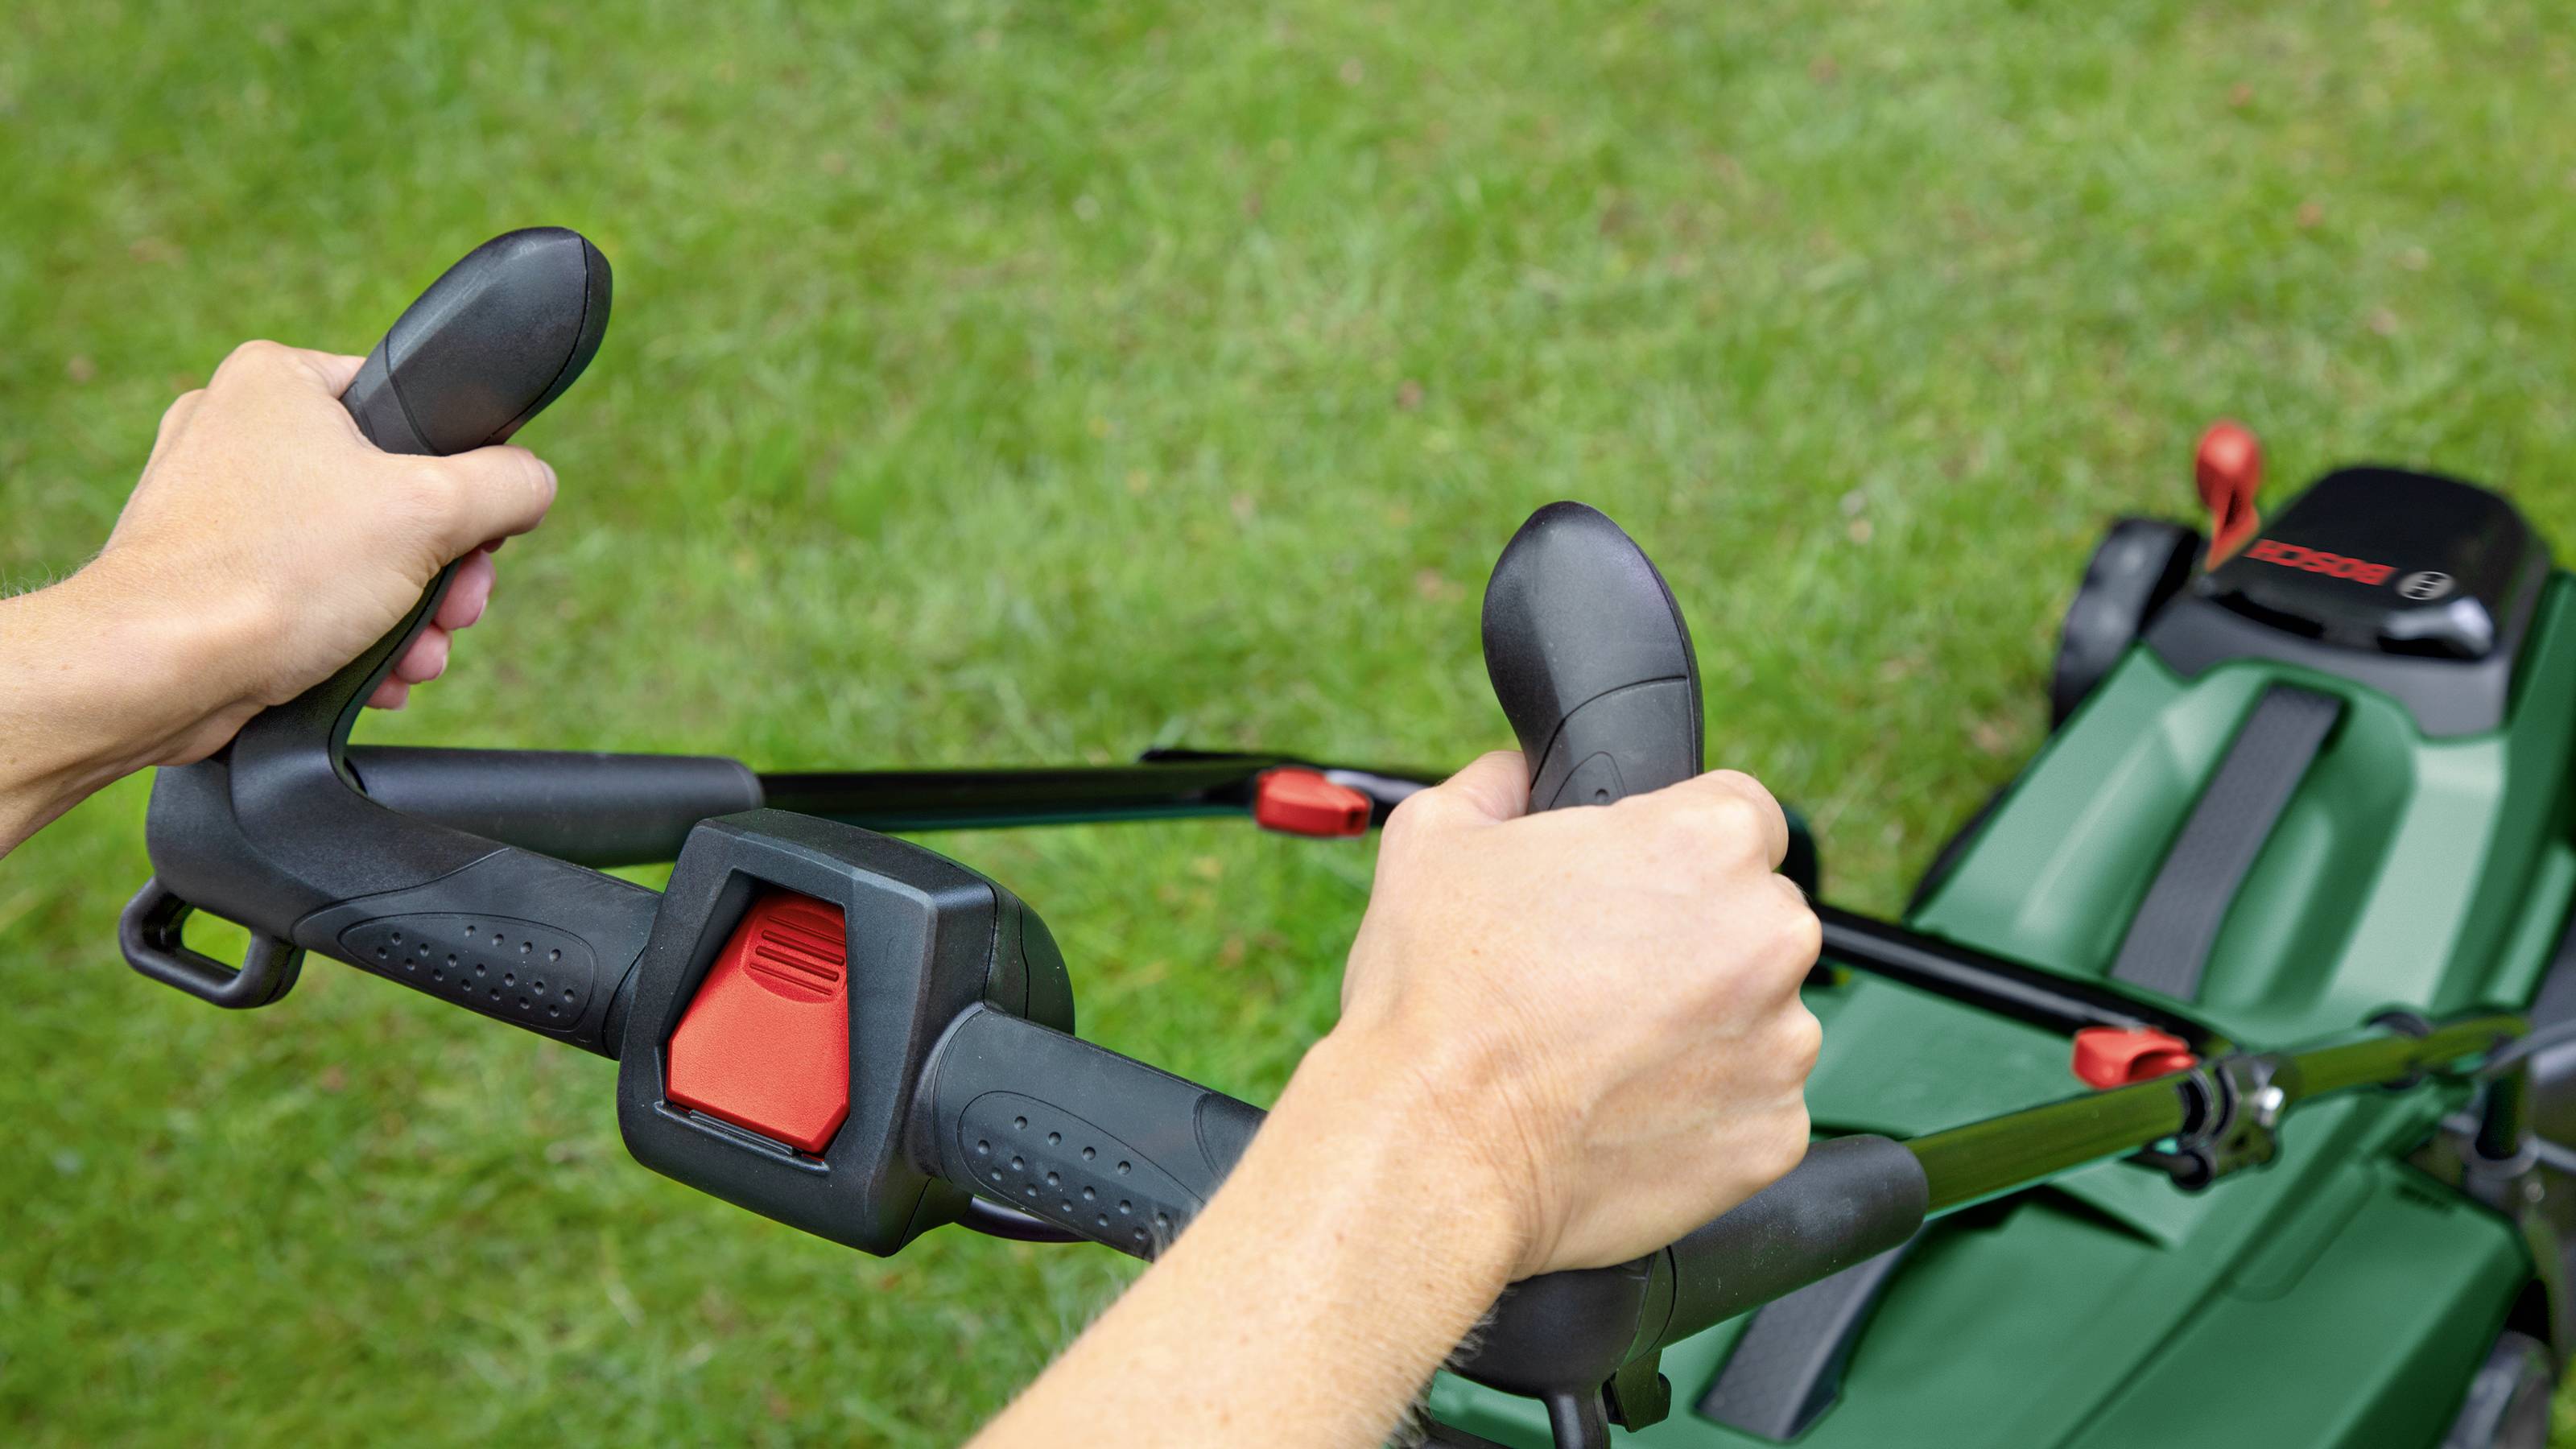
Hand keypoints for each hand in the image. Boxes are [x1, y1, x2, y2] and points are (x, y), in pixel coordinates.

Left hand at [92, 338, 556, 756]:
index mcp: (278, 379)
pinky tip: (375, 674)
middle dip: (440, 570)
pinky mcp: (207, 572)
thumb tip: (533, 482)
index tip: (477, 534)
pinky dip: (351, 634)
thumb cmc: (275, 573)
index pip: (409, 407)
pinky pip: (308, 592)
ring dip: (406, 613)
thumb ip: (508, 484)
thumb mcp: (432, 511)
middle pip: (392, 494)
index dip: (462, 475)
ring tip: (417, 656)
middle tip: (458, 608)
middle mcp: (236, 428)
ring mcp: (214, 503)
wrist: (156, 670)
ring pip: (355, 553)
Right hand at [1329, 750, 1821, 1277]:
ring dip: (1707, 1026)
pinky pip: (1755, 1106)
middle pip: (1759, 916)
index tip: (1642, 888)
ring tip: (1605, 1052)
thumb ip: (1498, 783)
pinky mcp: (1775, 1135)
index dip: (1683, 847)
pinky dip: (1707, 1110)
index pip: (1744, 814)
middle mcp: (1769, 936)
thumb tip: (1517, 775)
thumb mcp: (1436, 840)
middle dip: (1698, 939)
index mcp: (1706, 842)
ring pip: (1763, 1015)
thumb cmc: (1435, 996)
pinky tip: (1625, 1108)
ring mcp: (1781, 1043)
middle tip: (1605, 976)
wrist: (1432, 1147)